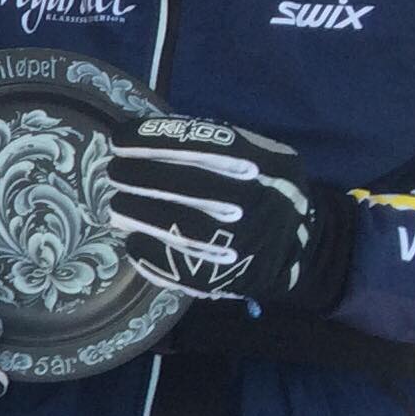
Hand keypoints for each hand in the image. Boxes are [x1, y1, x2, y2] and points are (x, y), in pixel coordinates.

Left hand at [102, 116, 351, 310]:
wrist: (300, 248)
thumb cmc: (266, 191)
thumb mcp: (260, 156)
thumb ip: (216, 145)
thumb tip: (146, 139)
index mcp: (266, 164)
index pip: (203, 145)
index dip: (154, 140)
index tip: (120, 138)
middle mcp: (258, 202)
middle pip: (187, 186)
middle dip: (140, 176)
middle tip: (114, 171)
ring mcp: (245, 243)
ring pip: (181, 226)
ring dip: (138, 213)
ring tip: (116, 205)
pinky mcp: (229, 277)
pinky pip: (180, 266)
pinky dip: (149, 252)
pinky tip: (132, 239)